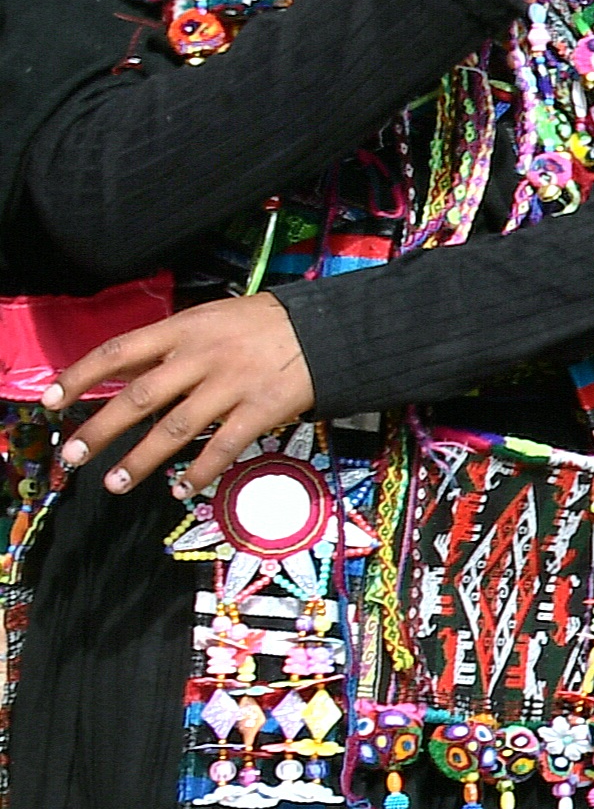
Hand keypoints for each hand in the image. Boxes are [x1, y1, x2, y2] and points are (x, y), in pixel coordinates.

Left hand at [53, 293, 307, 493]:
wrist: (328, 328)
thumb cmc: (262, 325)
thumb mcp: (208, 320)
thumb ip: (167, 348)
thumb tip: (121, 375)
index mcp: (184, 330)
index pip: (119, 351)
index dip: (81, 376)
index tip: (51, 400)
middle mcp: (202, 357)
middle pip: (139, 397)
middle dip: (102, 429)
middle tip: (74, 454)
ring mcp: (232, 385)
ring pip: (175, 429)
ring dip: (141, 460)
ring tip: (115, 483)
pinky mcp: (262, 409)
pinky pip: (224, 448)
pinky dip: (199, 472)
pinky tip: (180, 488)